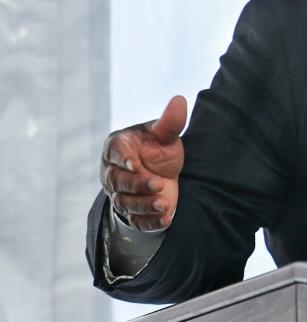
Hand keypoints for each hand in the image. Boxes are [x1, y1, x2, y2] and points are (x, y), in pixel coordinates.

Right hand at [100, 96, 186, 230]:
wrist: (162, 174)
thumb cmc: (158, 149)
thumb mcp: (165, 135)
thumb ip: (170, 122)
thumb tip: (179, 100)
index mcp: (118, 147)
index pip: (115, 152)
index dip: (123, 159)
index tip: (135, 164)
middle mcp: (112, 171)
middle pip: (118, 181)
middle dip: (137, 184)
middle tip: (157, 184)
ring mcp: (119, 194)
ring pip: (125, 202)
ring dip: (144, 205)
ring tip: (164, 203)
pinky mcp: (131, 213)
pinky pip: (136, 220)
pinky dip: (150, 221)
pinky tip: (166, 219)